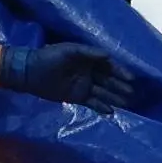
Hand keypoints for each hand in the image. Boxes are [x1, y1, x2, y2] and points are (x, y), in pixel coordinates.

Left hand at [0, 43, 136, 110]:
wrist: (29, 72)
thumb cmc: (49, 57)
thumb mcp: (69, 51)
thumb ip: (88, 52)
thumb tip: (108, 56)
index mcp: (88, 59)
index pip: (108, 66)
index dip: (120, 72)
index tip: (131, 79)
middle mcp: (88, 73)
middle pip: (108, 80)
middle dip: (120, 87)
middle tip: (132, 94)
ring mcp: (83, 86)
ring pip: (103, 93)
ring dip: (114, 98)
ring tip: (127, 104)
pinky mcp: (76, 97)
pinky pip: (93, 103)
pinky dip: (102, 107)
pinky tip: (112, 112)